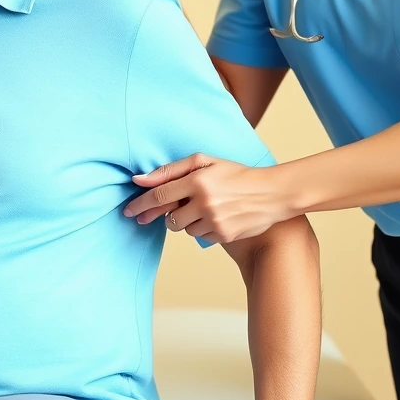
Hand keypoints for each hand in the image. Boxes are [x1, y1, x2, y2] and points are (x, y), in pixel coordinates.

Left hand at [125, 154, 293, 243]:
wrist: (272, 193)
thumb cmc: (235, 174)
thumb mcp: (205, 162)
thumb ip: (171, 170)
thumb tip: (139, 180)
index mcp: (198, 180)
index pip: (159, 195)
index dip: (140, 204)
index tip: (128, 210)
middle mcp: (205, 202)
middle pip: (169, 218)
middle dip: (167, 214)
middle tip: (171, 209)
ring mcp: (215, 221)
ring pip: (184, 229)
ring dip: (187, 221)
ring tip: (204, 207)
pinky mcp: (223, 236)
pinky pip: (200, 237)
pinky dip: (203, 228)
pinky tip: (216, 217)